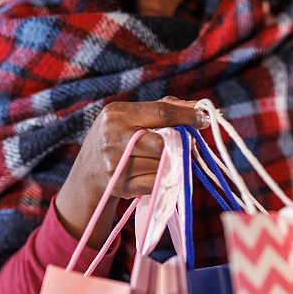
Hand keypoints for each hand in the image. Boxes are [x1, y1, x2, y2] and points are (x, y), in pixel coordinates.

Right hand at [54, 97, 208, 248]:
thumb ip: (162, 110)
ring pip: (160, 164)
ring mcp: (115, 163)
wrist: (87, 175)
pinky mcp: (120, 186)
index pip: (161, 112)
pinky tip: (151, 174)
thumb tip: (197, 107)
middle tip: (180, 148)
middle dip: (175, 147)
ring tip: (159, 162)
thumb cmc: (117, 141)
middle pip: (162, 143)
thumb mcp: (130, 119)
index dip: (186, 117)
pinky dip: (160, 179)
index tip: (204, 120)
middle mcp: (113, 137)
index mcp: (117, 114)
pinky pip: (155, 182)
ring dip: (167, 164)